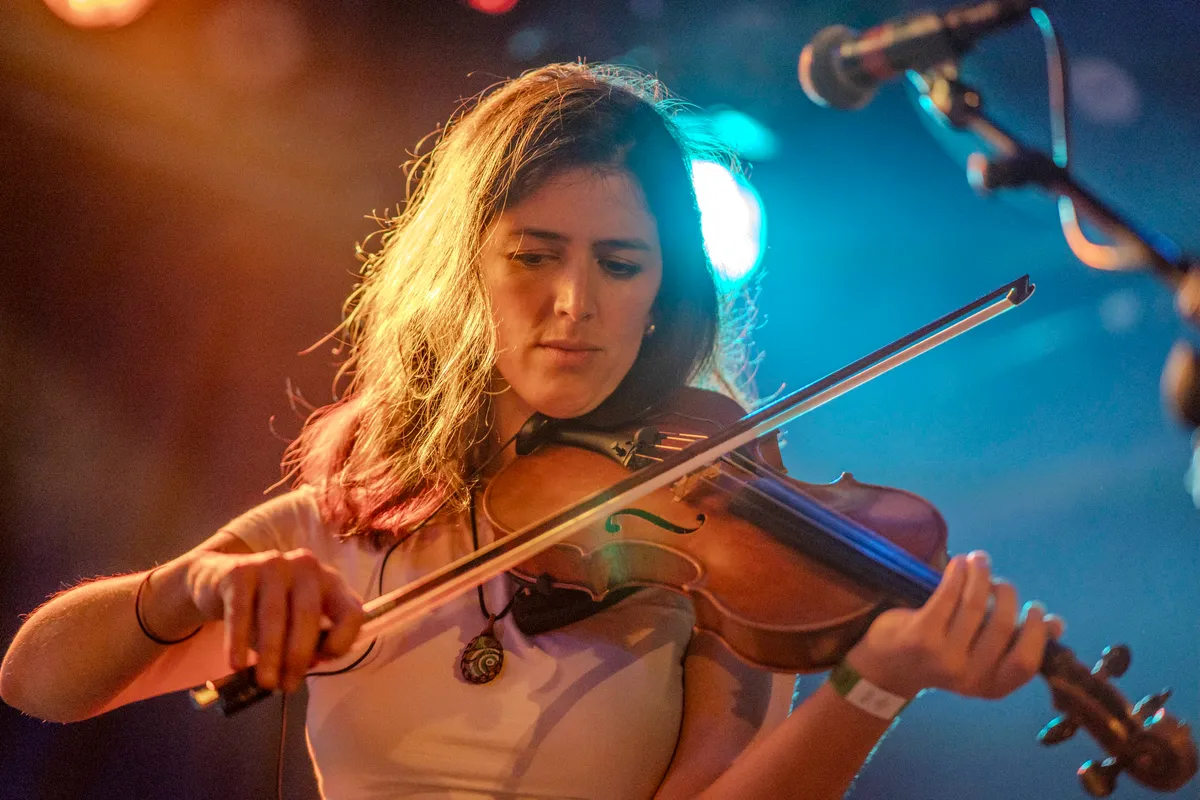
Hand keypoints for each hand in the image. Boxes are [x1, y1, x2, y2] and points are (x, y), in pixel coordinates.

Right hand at [184, 549, 363, 692]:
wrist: (224, 580)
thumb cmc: (269, 608)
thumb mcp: (296, 622)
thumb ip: (308, 641)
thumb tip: (308, 665)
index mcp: (331, 582)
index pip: (351, 610)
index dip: (343, 640)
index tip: (324, 662)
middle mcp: (306, 567)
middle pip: (308, 616)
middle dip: (298, 656)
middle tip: (287, 686)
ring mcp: (274, 565)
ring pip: (274, 616)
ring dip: (270, 656)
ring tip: (266, 683)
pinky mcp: (241, 570)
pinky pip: (241, 612)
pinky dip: (239, 642)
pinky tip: (237, 665)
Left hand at [844, 550, 1065, 700]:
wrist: (889, 665)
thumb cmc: (944, 656)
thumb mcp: (981, 657)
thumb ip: (1016, 642)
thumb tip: (1056, 624)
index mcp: (990, 687)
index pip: (1025, 663)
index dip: (1035, 633)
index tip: (1036, 608)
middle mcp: (968, 676)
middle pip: (1001, 627)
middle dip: (1007, 596)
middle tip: (1002, 582)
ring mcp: (942, 657)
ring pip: (974, 607)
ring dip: (981, 576)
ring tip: (981, 560)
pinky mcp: (920, 635)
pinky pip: (947, 597)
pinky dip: (958, 574)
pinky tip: (960, 563)